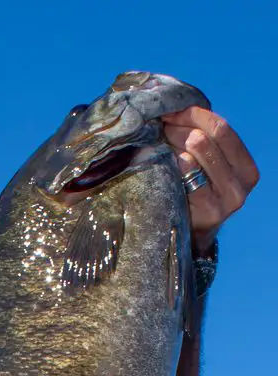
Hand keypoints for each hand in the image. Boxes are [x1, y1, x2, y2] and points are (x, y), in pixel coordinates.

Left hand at [162, 107, 258, 254]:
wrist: (191, 235)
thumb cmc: (197, 195)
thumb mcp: (210, 169)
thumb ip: (205, 143)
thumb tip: (176, 111)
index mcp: (246, 168)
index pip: (221, 128)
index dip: (194, 114)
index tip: (171, 111)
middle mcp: (241, 184)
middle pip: (206, 139)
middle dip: (179, 128)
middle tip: (159, 128)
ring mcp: (226, 201)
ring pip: (193, 156)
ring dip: (171, 145)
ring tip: (158, 145)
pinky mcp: (207, 213)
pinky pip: (183, 177)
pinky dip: (170, 166)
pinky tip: (161, 165)